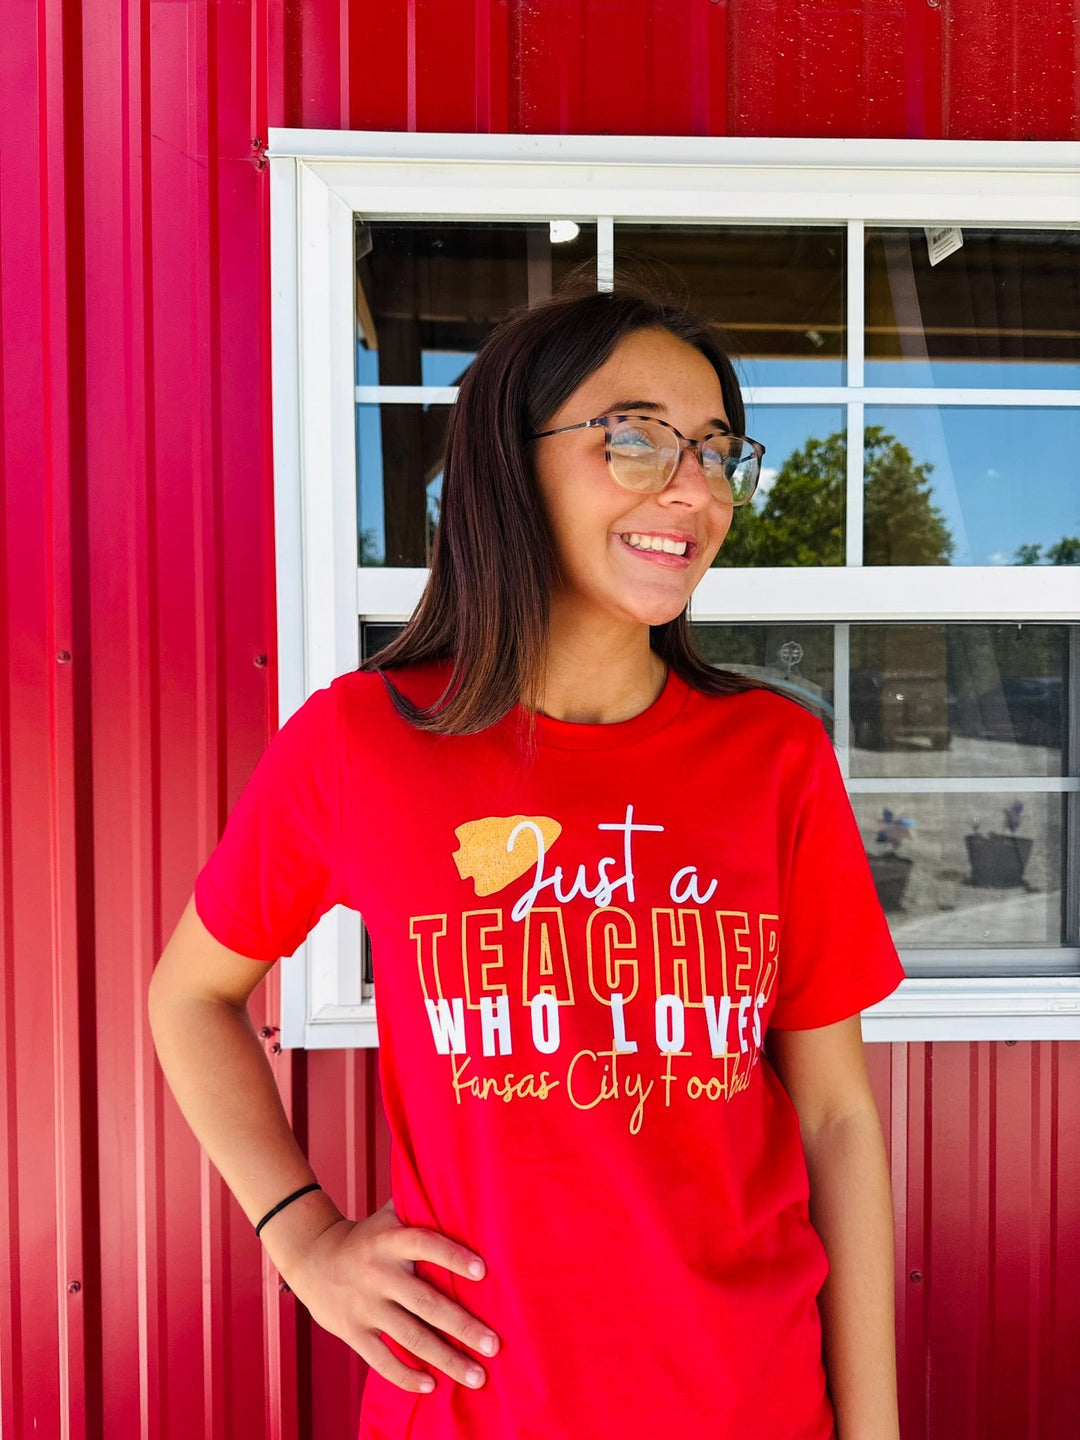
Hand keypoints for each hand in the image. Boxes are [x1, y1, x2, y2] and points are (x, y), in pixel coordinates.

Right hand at [280, 1199, 499, 1392]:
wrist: (311, 1256)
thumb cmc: (367, 1236)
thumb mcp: (389, 1215)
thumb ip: (420, 1205)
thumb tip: (462, 1186)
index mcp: (391, 1240)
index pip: (425, 1244)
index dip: (453, 1256)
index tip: (483, 1272)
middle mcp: (379, 1273)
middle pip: (426, 1303)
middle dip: (462, 1326)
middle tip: (494, 1345)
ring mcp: (365, 1305)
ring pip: (410, 1337)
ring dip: (446, 1360)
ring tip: (477, 1377)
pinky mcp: (352, 1331)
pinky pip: (381, 1359)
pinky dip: (406, 1376)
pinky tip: (432, 1386)